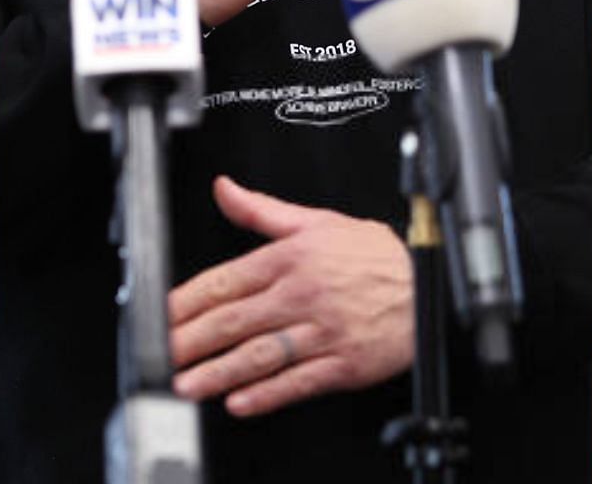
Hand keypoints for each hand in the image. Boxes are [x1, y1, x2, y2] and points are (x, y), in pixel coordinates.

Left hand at [170, 176, 411, 416]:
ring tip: (188, 385)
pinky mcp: (343, 364)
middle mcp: (302, 295)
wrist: (431, 286)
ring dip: (220, 372)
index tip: (160, 315)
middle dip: (191, 341)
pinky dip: (267, 394)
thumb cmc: (376, 256)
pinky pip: (298, 381)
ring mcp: (322, 332)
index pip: (226, 280)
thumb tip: (224, 189)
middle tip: (161, 355)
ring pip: (261, 354)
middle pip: (235, 320)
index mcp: (291, 258)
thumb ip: (263, 211)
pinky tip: (240, 402)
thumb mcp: (318, 221)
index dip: (187, 301)